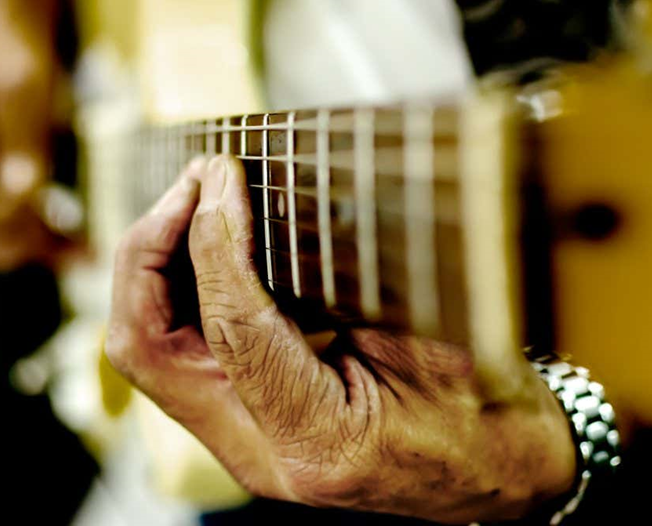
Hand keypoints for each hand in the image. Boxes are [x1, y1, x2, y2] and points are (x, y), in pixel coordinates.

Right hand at [0, 0, 76, 270]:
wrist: (9, 19)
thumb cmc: (20, 49)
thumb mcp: (27, 86)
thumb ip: (22, 137)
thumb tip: (22, 191)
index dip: (17, 238)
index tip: (69, 236)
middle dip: (21, 250)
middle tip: (78, 250)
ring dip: (26, 245)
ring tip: (79, 246)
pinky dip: (26, 228)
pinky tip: (66, 224)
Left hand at [107, 155, 576, 523]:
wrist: (504, 473)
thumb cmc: (493, 416)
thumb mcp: (443, 337)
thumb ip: (356, 278)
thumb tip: (277, 200)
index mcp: (322, 441)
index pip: (236, 332)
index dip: (220, 243)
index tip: (222, 178)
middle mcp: (263, 452)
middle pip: (148, 348)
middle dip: (150, 254)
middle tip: (189, 186)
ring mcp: (245, 439)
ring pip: (148, 347)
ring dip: (153, 266)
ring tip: (188, 198)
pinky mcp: (243, 415)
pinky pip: (176, 346)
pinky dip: (174, 285)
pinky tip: (199, 237)